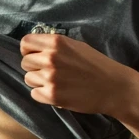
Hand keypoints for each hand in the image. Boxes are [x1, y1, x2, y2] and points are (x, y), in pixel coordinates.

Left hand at [20, 32, 138, 116]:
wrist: (114, 87)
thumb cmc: (96, 65)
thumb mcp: (76, 46)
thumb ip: (55, 46)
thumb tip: (35, 48)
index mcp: (57, 42)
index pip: (25, 43)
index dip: (29, 50)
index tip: (36, 56)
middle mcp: (51, 58)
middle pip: (25, 62)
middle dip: (34, 67)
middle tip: (50, 72)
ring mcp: (50, 77)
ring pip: (28, 79)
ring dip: (38, 82)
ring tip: (57, 82)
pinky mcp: (52, 95)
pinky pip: (34, 94)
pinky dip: (43, 94)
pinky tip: (58, 92)